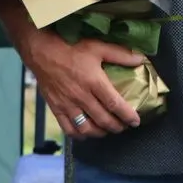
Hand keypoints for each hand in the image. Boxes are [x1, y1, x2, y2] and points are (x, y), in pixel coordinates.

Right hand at [19, 30, 143, 138]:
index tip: (136, 121)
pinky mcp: (56, 108)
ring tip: (107, 130)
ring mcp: (68, 105)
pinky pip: (69, 129)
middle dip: (117, 127)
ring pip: (87, 129)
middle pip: (103, 120)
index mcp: (94, 82)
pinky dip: (80, 135)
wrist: (42, 51)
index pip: (115, 105)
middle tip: (124, 126)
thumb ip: (120, 54)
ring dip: (101, 133)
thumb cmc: (71, 47)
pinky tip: (87, 133)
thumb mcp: (98, 46)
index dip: (127, 116)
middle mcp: (82, 97)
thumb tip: (140, 59)